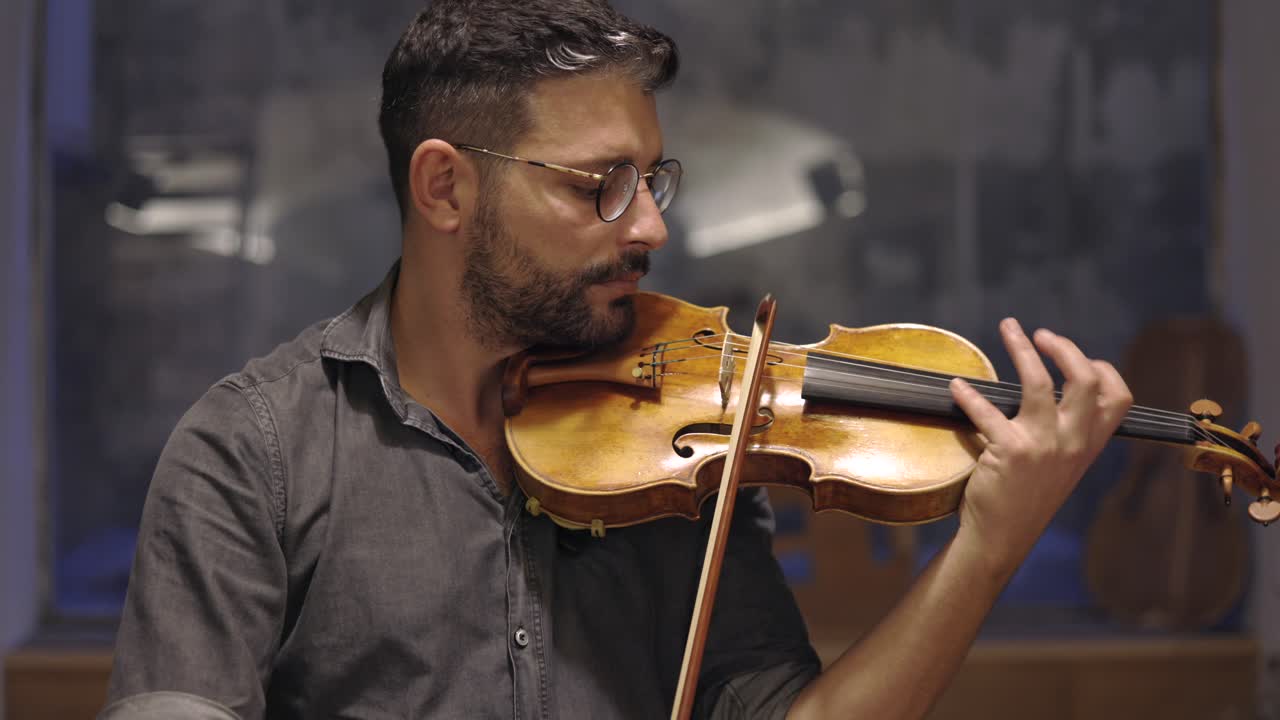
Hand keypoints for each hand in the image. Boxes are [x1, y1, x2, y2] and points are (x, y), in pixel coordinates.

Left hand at [949, 318, 1132, 576]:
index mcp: (1089, 445)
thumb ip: (1066, 434)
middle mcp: (1072, 442)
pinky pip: (987, 411)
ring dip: (1020, 348)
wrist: (1002, 537)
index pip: (1118, 397)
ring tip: (1008, 329)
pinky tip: (957, 386)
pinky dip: (969, 395)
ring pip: (1039, 382)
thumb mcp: (1061, 466)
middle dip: (1064, 347)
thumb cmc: (1026, 497)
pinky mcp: (1010, 452)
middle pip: (1084, 379)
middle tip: (1041, 334)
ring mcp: (1043, 446)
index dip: (1102, 369)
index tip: (1075, 356)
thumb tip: (1055, 392)